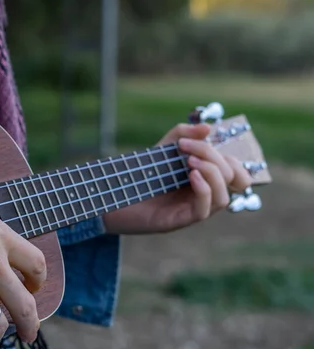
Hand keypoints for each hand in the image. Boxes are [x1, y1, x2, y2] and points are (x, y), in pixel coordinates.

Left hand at [102, 123, 251, 233]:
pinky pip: (205, 210)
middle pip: (231, 180)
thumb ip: (182, 134)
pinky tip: (191, 176)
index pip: (237, 173)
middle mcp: (203, 197)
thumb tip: (207, 128)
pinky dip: (204, 190)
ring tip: (188, 161)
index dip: (230, 157)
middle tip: (186, 149)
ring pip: (223, 198)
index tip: (202, 140)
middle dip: (214, 158)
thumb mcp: (162, 148)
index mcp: (205, 180)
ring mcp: (192, 210)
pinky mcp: (179, 220)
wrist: (111, 195)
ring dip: (212, 174)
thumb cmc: (139, 174)